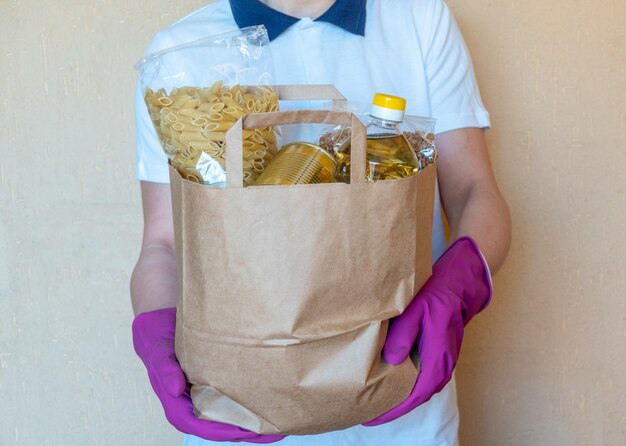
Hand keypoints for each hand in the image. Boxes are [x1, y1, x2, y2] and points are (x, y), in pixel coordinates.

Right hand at [132, 307, 284, 442]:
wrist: (159, 326)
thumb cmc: (158, 342)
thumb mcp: (159, 353)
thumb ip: (166, 371)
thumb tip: (176, 389)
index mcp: (177, 406)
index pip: (204, 426)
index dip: (227, 431)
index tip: (249, 430)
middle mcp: (192, 407)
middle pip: (222, 428)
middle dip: (248, 432)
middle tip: (275, 429)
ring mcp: (203, 399)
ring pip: (229, 419)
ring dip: (252, 425)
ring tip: (278, 424)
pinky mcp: (213, 389)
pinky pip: (231, 404)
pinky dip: (249, 408)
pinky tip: (267, 404)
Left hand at [364, 236, 491, 425]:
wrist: (459, 287)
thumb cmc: (437, 297)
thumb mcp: (415, 312)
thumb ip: (403, 336)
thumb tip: (392, 360)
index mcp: (437, 360)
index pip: (414, 395)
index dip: (392, 409)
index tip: (371, 418)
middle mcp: (442, 367)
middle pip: (416, 397)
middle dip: (392, 408)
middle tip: (366, 413)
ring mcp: (443, 363)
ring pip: (419, 390)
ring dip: (400, 398)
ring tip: (376, 402)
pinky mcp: (439, 356)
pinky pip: (422, 379)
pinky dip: (407, 387)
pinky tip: (391, 383)